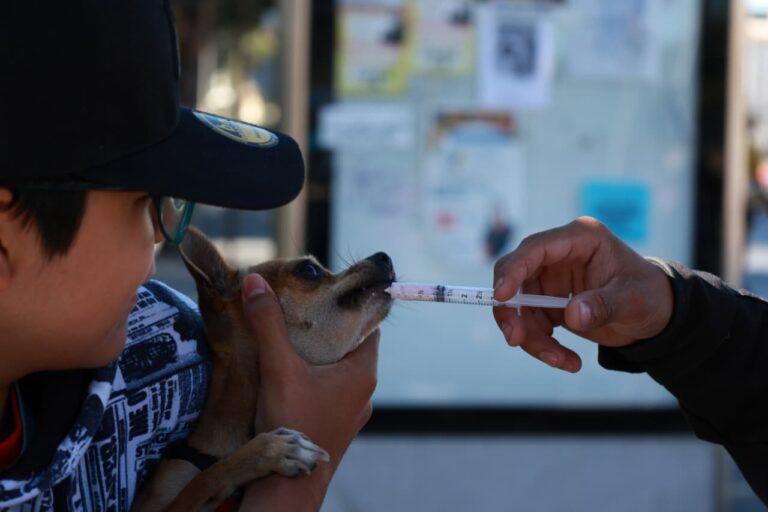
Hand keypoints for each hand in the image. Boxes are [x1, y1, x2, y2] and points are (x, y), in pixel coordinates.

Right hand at [237, 273, 378, 508]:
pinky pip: (330, 394)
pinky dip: (315, 381)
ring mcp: (352, 413)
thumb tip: (255, 281)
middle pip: (352, 348)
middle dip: (328, 331)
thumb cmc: (294, 421)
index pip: (368, 327)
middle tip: (301, 314)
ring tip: (292, 341)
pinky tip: (290, 378)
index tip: (325, 296)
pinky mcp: (336, 427)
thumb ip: (268, 324)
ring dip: (320, 358)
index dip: (349, 309)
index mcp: (363, 371)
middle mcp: (365, 392)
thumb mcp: (279, 367)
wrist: (290, 485)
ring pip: (340, 374)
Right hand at [493, 217, 672, 372]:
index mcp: (579, 239)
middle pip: (515, 276)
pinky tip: (566, 360)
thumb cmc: (649, 296)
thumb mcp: (633, 300)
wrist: (656, 315)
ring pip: (518, 305)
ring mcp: (550, 278)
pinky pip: (530, 323)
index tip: (501, 297)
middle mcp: (559, 255)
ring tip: (560, 360)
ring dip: (530, 336)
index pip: (535, 249)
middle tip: (515, 339)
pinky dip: (541, 344)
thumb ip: (603, 306)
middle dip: (511, 310)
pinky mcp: (548, 300)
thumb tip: (573, 315)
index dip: (513, 271)